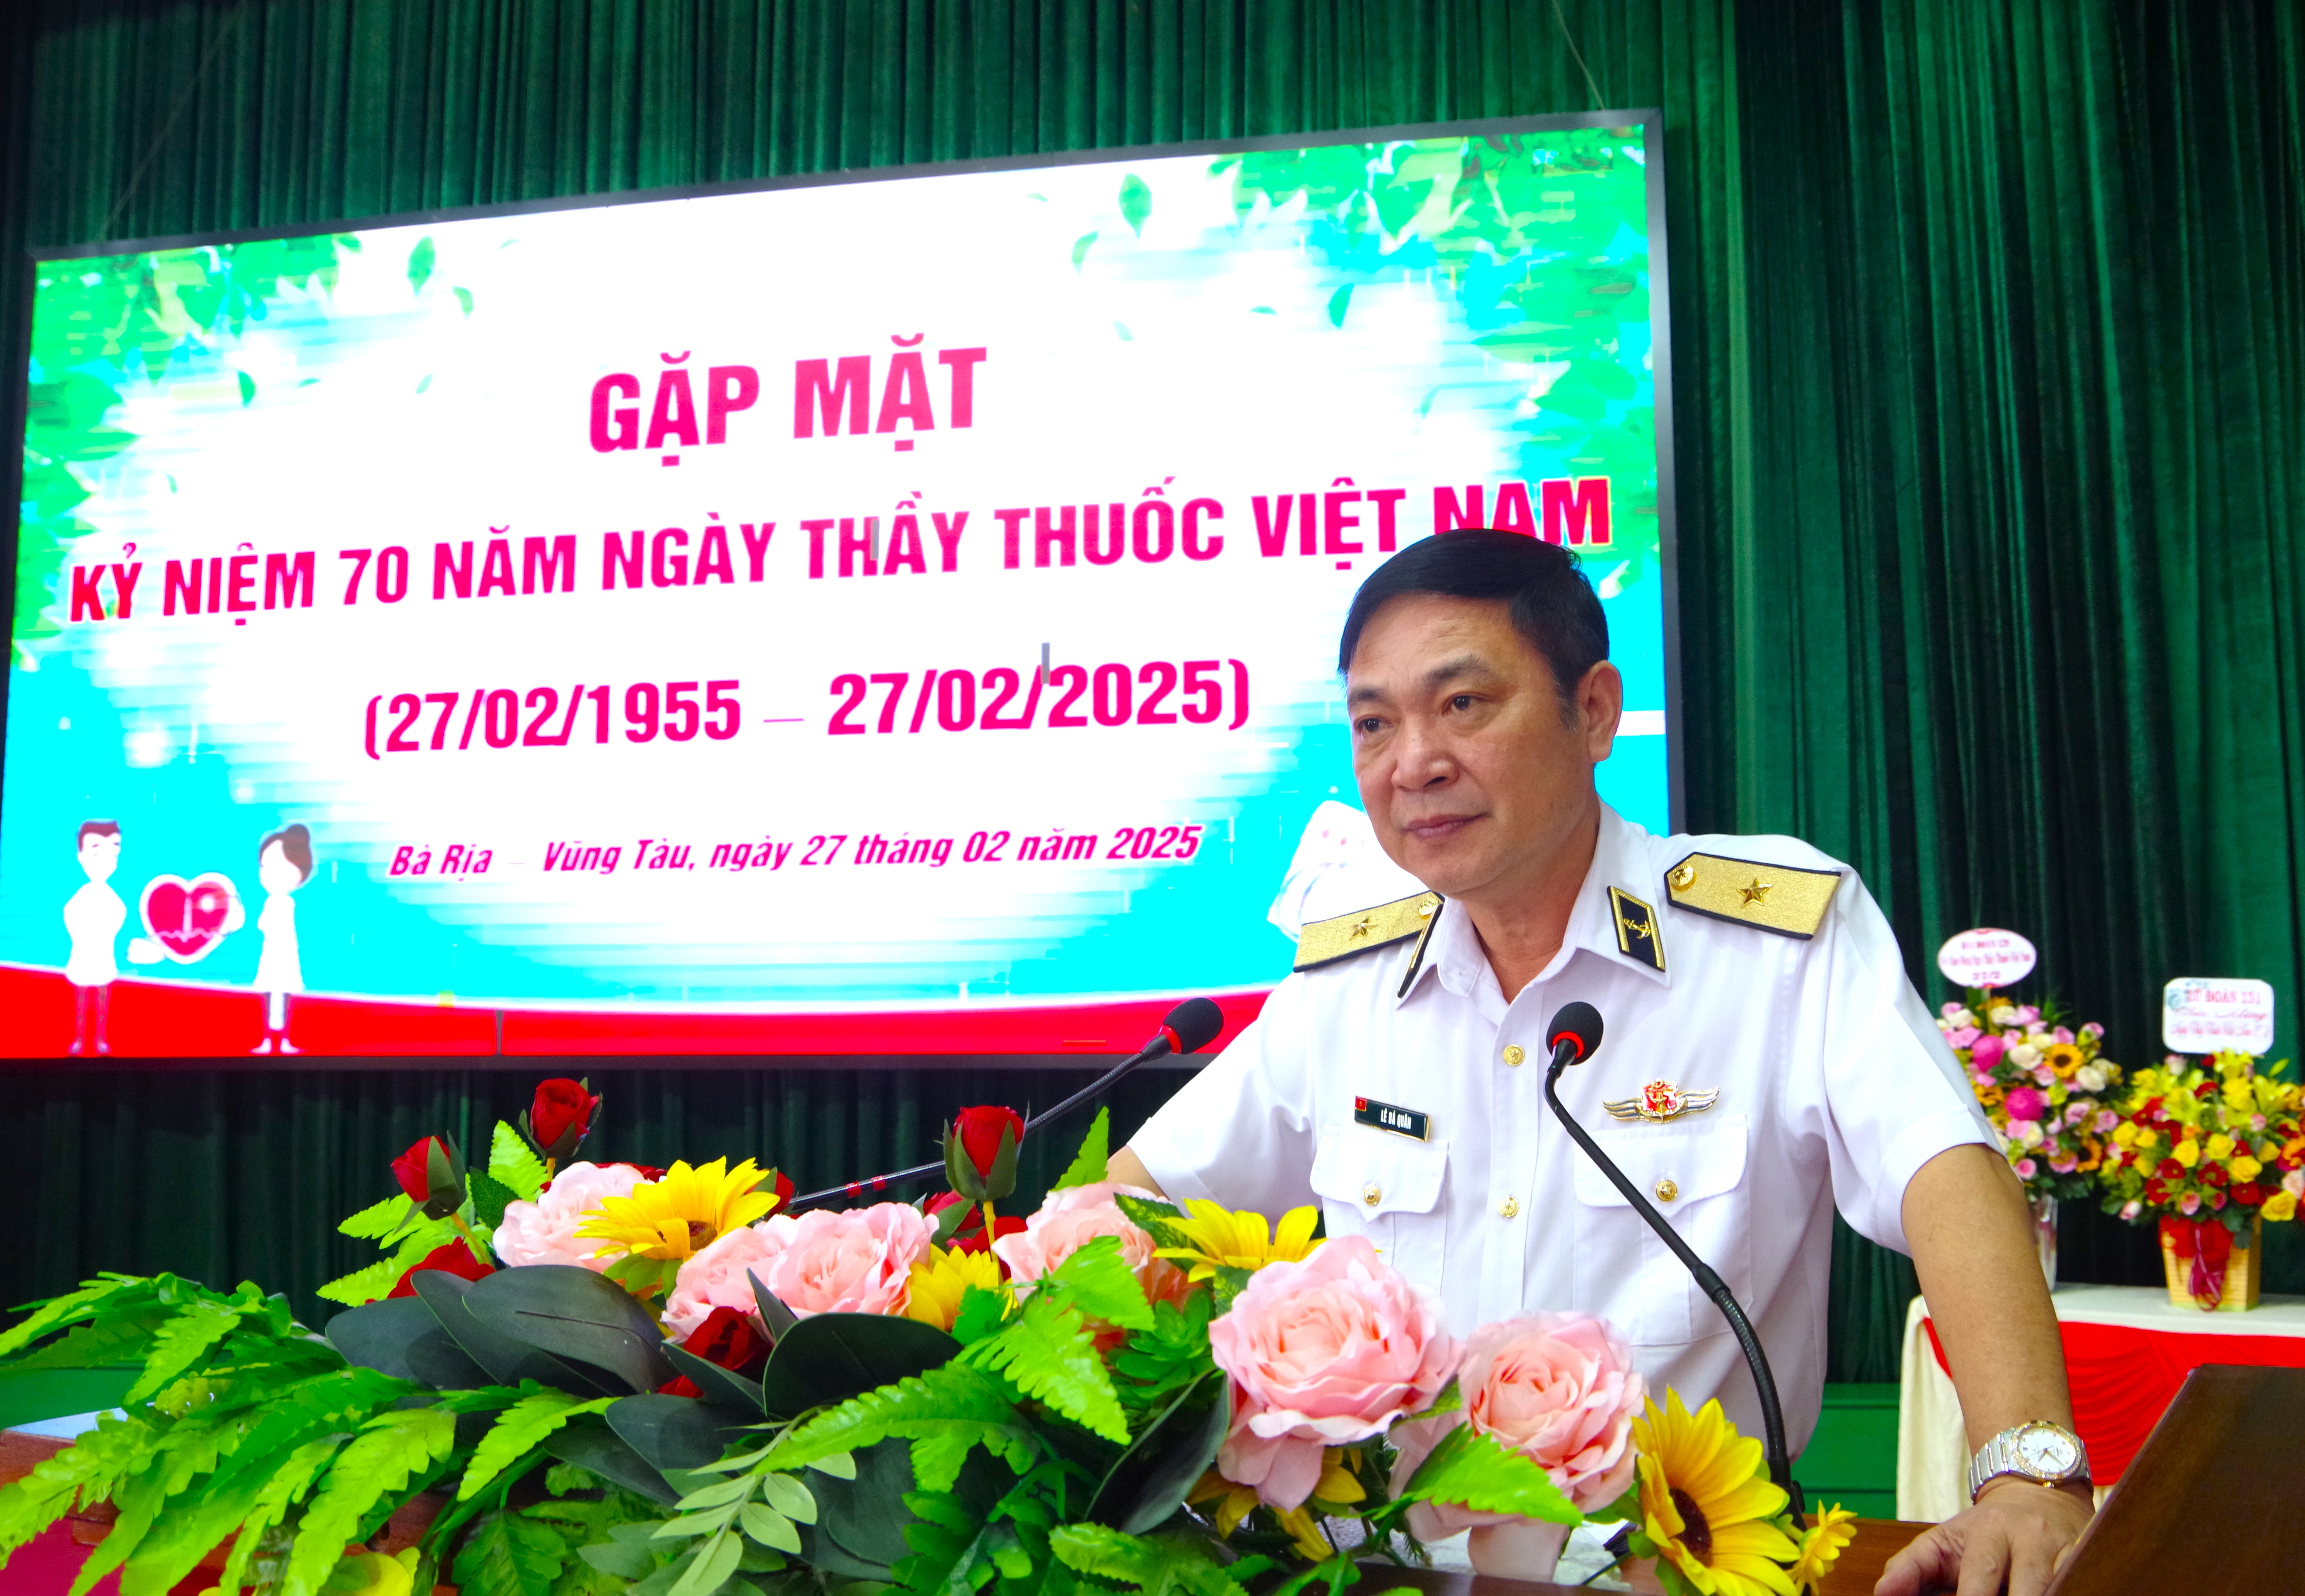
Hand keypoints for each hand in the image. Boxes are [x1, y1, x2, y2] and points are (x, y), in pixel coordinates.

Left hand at [1875, 1479, 2092, 1595]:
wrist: (2035, 1491)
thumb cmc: (1982, 1532)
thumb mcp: (1940, 1541)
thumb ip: (1909, 1567)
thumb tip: (1881, 1594)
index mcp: (1989, 1532)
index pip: (1981, 1576)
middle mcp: (2031, 1538)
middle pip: (2030, 1587)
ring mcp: (2067, 1547)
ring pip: (2063, 1584)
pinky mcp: (2093, 1554)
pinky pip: (2092, 1578)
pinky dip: (2082, 1587)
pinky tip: (2073, 1592)